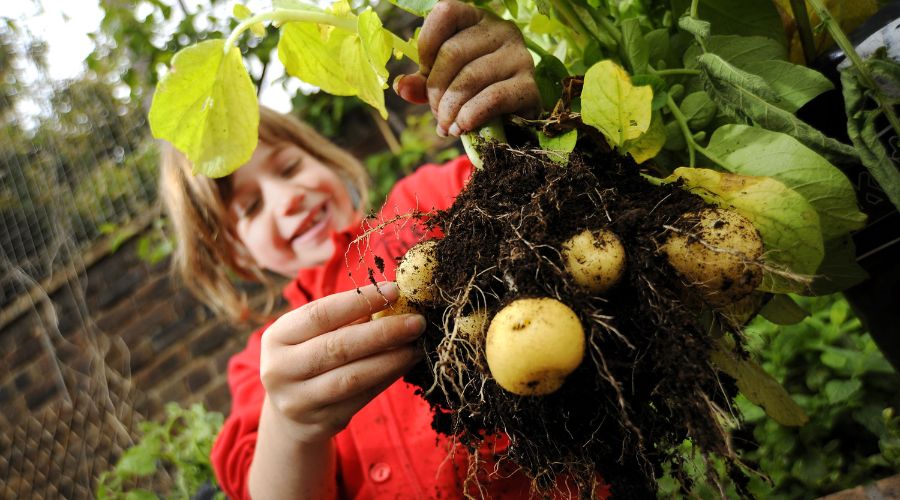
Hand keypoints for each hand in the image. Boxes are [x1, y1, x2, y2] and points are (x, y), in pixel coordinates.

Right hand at [259, 282, 425, 443]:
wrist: (291, 411)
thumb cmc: (310, 357)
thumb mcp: (314, 335)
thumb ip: (347, 317)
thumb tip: (395, 298)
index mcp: (276, 337)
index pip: (320, 314)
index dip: (359, 301)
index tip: (395, 292)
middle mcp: (280, 370)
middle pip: (338, 347)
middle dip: (383, 333)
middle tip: (416, 322)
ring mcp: (298, 401)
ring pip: (352, 377)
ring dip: (390, 360)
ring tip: (416, 346)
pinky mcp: (320, 423)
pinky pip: (361, 398)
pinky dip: (387, 379)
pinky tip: (405, 365)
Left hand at [393, 0, 539, 136]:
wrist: (511, 123)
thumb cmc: (474, 94)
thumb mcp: (444, 83)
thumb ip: (422, 83)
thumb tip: (402, 87)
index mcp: (477, 19)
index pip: (445, 12)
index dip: (426, 47)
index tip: (425, 74)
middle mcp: (502, 30)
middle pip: (453, 52)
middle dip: (435, 90)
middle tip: (436, 113)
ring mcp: (519, 56)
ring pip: (470, 78)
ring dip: (450, 109)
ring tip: (447, 125)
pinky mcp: (529, 86)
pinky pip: (492, 99)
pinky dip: (469, 117)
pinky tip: (462, 128)